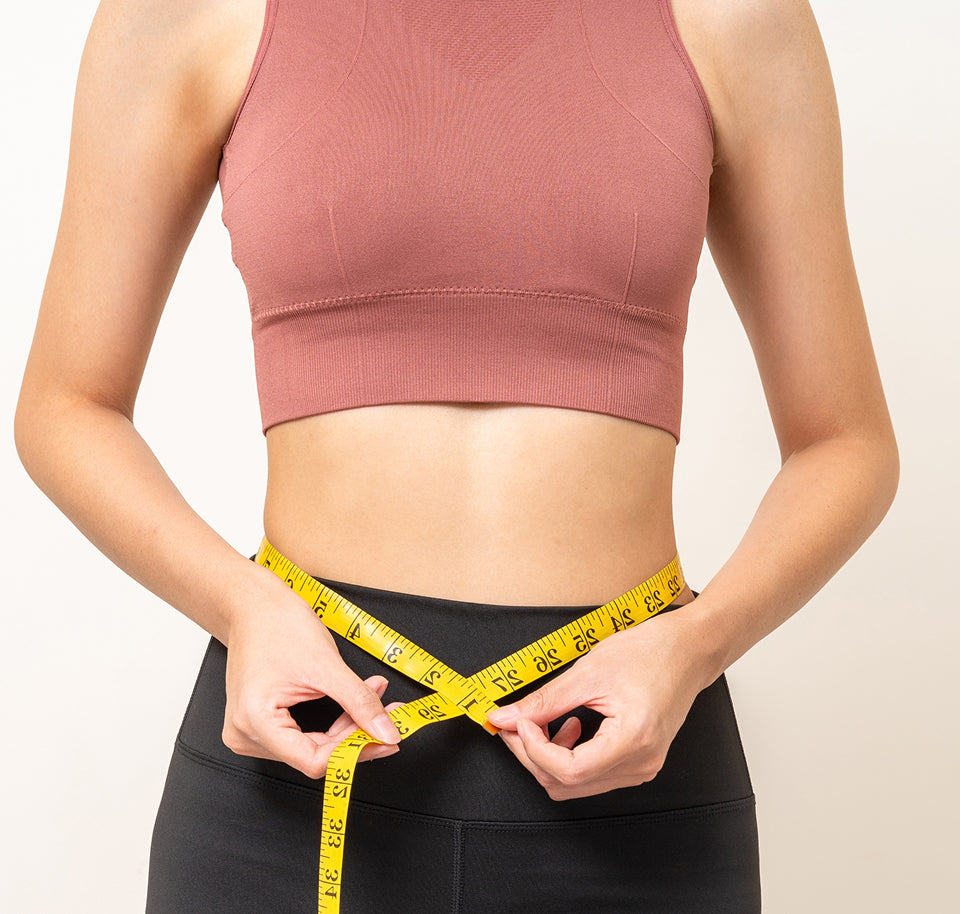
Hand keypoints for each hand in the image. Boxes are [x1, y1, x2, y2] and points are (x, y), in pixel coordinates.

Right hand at [222, 578, 401, 777]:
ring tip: (374, 696)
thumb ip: (360, 702)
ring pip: (311, 746)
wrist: (255, 605)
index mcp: (254, 722)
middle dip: (355, 733)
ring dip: (347, 725)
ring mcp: (250, 730)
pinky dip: (332, 721)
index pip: (313, 760)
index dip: (355, 751)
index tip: (387, 738)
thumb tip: (386, 732)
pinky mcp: (260, 722)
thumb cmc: (279, 625)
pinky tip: (353, 703)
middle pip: (313, 754)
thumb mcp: (328, 666)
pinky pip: (303, 735)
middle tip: (389, 713)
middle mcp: (246, 734)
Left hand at [485, 608, 715, 799]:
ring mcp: (642, 767)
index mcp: (633, 741)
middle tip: (515, 721)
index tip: (517, 721)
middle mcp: (641, 764)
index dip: (533, 748)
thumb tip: (505, 717)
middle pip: (567, 783)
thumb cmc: (649, 652)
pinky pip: (592, 775)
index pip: (568, 769)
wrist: (688, 649)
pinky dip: (568, 756)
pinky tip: (568, 726)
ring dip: (549, 757)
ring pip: (576, 784)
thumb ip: (544, 700)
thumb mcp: (589, 671)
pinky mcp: (639, 762)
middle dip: (532, 754)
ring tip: (543, 721)